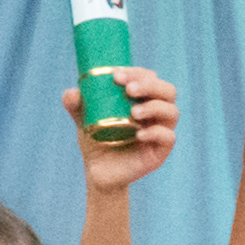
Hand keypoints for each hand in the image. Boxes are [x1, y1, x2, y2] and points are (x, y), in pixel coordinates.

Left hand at [80, 68, 182, 192]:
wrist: (97, 172)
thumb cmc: (95, 140)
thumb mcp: (83, 118)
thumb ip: (76, 104)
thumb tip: (72, 93)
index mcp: (141, 99)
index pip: (149, 78)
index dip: (136, 73)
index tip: (116, 75)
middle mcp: (155, 113)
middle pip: (167, 91)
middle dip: (150, 85)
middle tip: (128, 89)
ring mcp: (160, 132)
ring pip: (172, 112)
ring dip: (154, 107)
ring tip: (133, 113)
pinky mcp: (160, 152)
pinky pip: (168, 138)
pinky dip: (155, 132)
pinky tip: (138, 134)